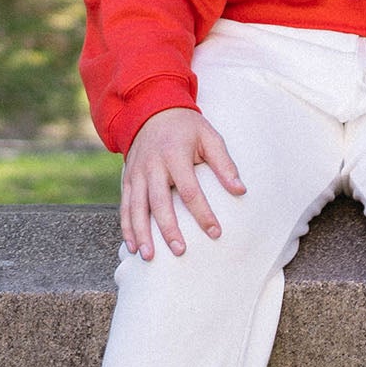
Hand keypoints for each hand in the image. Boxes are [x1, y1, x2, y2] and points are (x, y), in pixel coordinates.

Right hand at [119, 106, 245, 259]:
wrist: (152, 109)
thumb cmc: (187, 127)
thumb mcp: (209, 137)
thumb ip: (224, 164)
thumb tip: (240, 190)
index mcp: (174, 155)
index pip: (190, 189)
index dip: (202, 212)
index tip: (215, 232)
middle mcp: (152, 166)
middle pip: (159, 202)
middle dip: (168, 229)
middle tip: (180, 251)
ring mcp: (136, 173)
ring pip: (136, 207)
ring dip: (142, 233)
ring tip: (149, 256)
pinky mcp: (127, 178)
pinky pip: (125, 206)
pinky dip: (126, 227)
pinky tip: (132, 246)